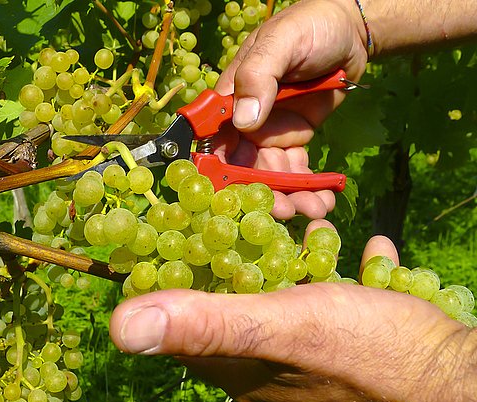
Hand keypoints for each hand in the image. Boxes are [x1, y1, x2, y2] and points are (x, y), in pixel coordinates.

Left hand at [109, 234, 476, 401]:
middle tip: (242, 209)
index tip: (170, 222)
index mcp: (235, 364)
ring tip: (302, 225)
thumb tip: (117, 327)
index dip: (168, 269)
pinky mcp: (344, 352)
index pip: (181, 316)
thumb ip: (205, 323)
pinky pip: (324, 306)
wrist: (458, 387)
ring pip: (279, 300)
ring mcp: (305, 361)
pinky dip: (330, 276)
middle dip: (234, 253)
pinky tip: (349, 254)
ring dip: (286, 262)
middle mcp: (262, 368)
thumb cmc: (366, 355)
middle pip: (231, 300)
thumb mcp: (280, 327)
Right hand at [211, 0, 368, 219]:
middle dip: (259, 194)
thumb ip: (259, 76)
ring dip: (289, 197)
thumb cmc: (310, 27)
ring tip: (315, 211)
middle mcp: (245, 121)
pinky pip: (296, 171)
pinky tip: (324, 200)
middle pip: (242, 167)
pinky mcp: (294, 140)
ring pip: (270, 175)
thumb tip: (244, 121)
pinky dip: (308, 188)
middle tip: (283, 212)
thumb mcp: (281, 42)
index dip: (215, 168)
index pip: (212, 137)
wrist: (351, 32)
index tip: (229, 195)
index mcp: (231, 97)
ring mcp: (270, 133)